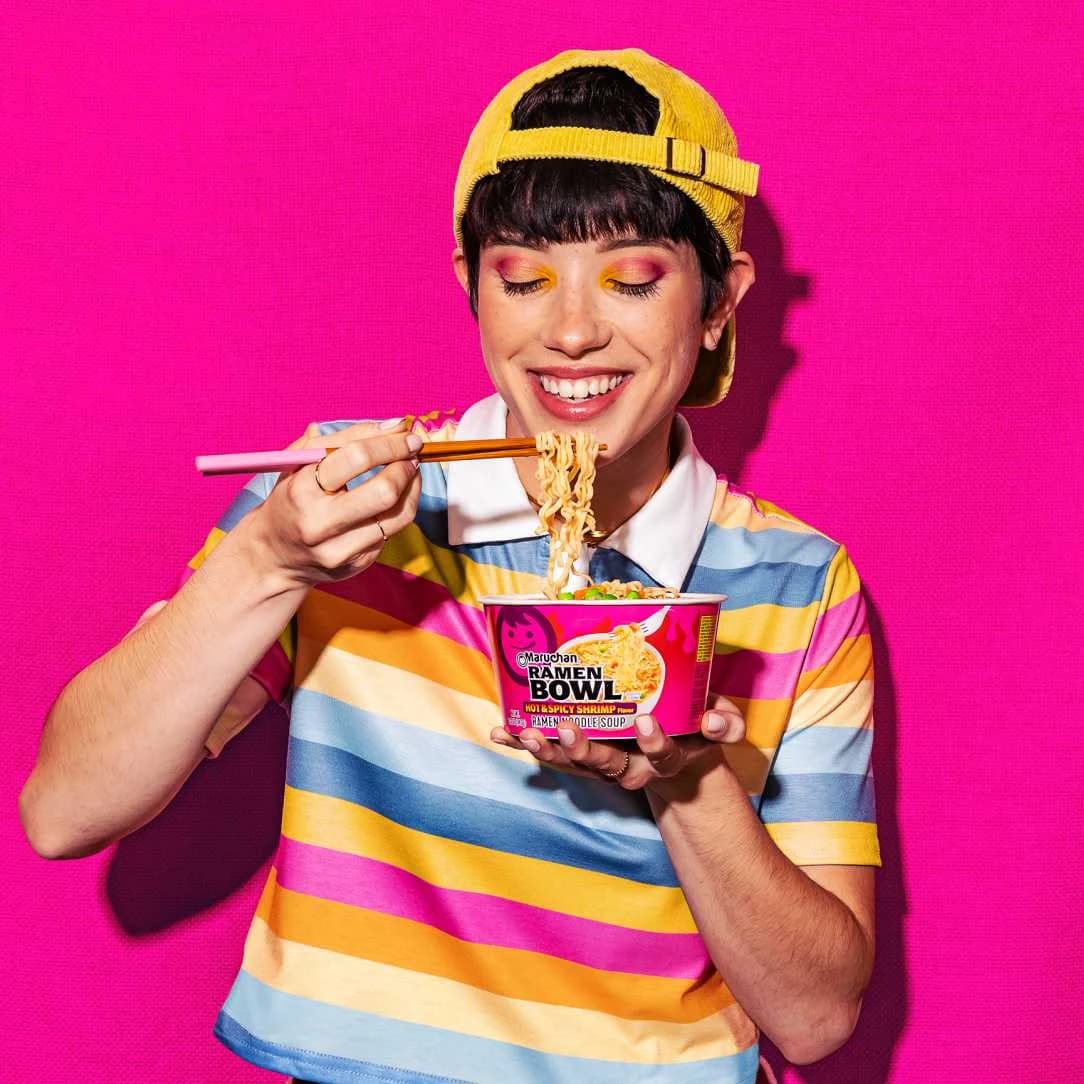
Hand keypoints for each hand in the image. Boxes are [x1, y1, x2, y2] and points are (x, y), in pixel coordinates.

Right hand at [246, 419, 422, 588]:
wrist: (275, 555)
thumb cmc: (291, 498)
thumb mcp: (299, 462)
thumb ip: (342, 438)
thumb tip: (395, 425)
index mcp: (302, 490)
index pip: (356, 458)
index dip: (390, 444)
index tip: (408, 436)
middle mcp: (320, 523)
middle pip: (384, 491)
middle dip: (405, 466)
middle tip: (412, 454)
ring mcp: (340, 549)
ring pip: (399, 515)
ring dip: (413, 487)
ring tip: (409, 471)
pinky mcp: (358, 563)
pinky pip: (393, 531)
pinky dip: (400, 508)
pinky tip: (394, 497)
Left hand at [490, 693, 745, 791]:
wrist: (676, 752)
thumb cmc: (696, 729)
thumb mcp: (718, 724)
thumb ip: (723, 723)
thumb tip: (717, 720)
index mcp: (665, 757)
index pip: (662, 754)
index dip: (654, 742)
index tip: (646, 723)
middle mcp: (631, 767)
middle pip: (605, 765)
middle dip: (585, 749)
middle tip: (569, 728)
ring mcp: (603, 763)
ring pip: (574, 763)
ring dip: (548, 748)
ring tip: (527, 733)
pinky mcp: (581, 755)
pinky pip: (553, 753)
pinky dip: (526, 743)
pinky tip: (502, 732)